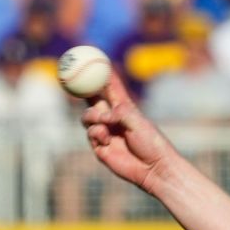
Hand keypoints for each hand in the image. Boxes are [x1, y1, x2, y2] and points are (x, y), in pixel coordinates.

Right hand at [79, 73, 175, 192]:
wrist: (154, 170)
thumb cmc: (151, 143)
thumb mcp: (137, 122)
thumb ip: (118, 113)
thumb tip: (102, 115)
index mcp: (124, 107)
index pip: (110, 87)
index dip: (101, 73)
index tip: (94, 59)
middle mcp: (113, 118)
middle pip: (92, 99)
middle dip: (83, 89)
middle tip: (75, 81)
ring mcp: (106, 132)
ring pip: (87, 117)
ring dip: (91, 117)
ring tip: (104, 125)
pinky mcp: (101, 148)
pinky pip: (91, 134)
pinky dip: (96, 134)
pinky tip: (107, 140)